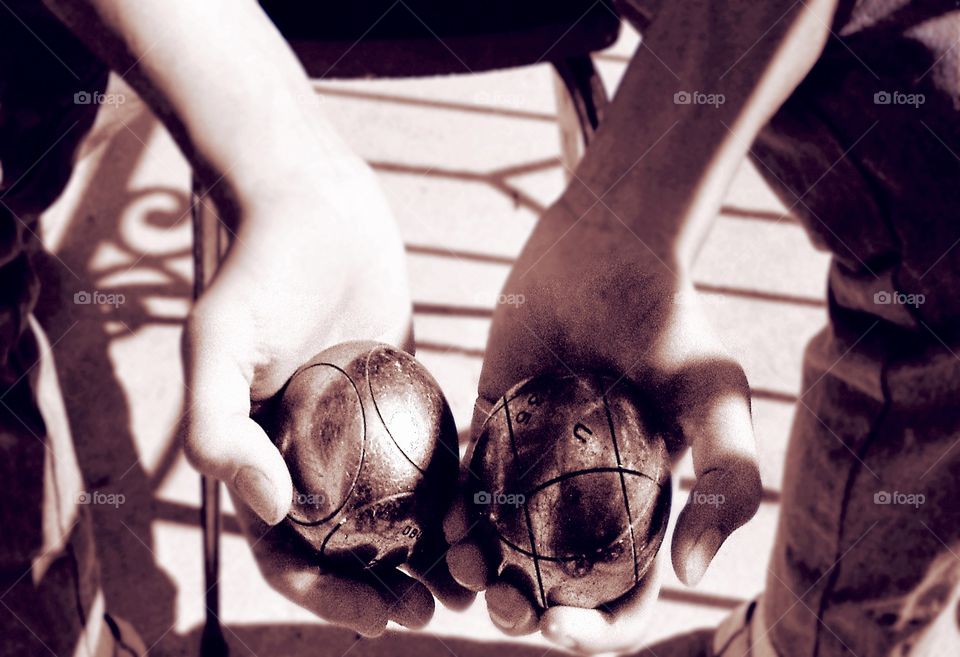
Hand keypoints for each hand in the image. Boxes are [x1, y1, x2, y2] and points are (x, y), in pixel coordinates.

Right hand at [182, 161, 468, 634]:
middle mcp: (309, 453)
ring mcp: (361, 427)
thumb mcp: (217, 344)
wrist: (315, 204)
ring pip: (397, 511)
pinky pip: (433, 455)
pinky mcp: (407, 392)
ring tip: (472, 575)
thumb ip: (218, 429)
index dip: (326, 594)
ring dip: (430, 552)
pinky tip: (488, 512)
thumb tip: (268, 510)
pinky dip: (456, 491)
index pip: (287, 551)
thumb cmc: (260, 271)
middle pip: (348, 545)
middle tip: (434, 609)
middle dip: (386, 588)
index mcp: (260, 458)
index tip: (379, 615)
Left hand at [444, 200, 761, 652]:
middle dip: (523, 613)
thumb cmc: (671, 323)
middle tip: (502, 605)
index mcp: (640, 507)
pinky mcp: (490, 426)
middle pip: (549, 583)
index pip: (620, 595)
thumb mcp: (719, 401)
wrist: (607, 249)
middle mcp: (583, 496)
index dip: (596, 630)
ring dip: (476, 575)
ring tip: (462, 569)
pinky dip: (450, 516)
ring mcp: (533, 465)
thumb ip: (729, 483)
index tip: (561, 628)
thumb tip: (691, 574)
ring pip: (498, 545)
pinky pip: (463, 486)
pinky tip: (441, 525)